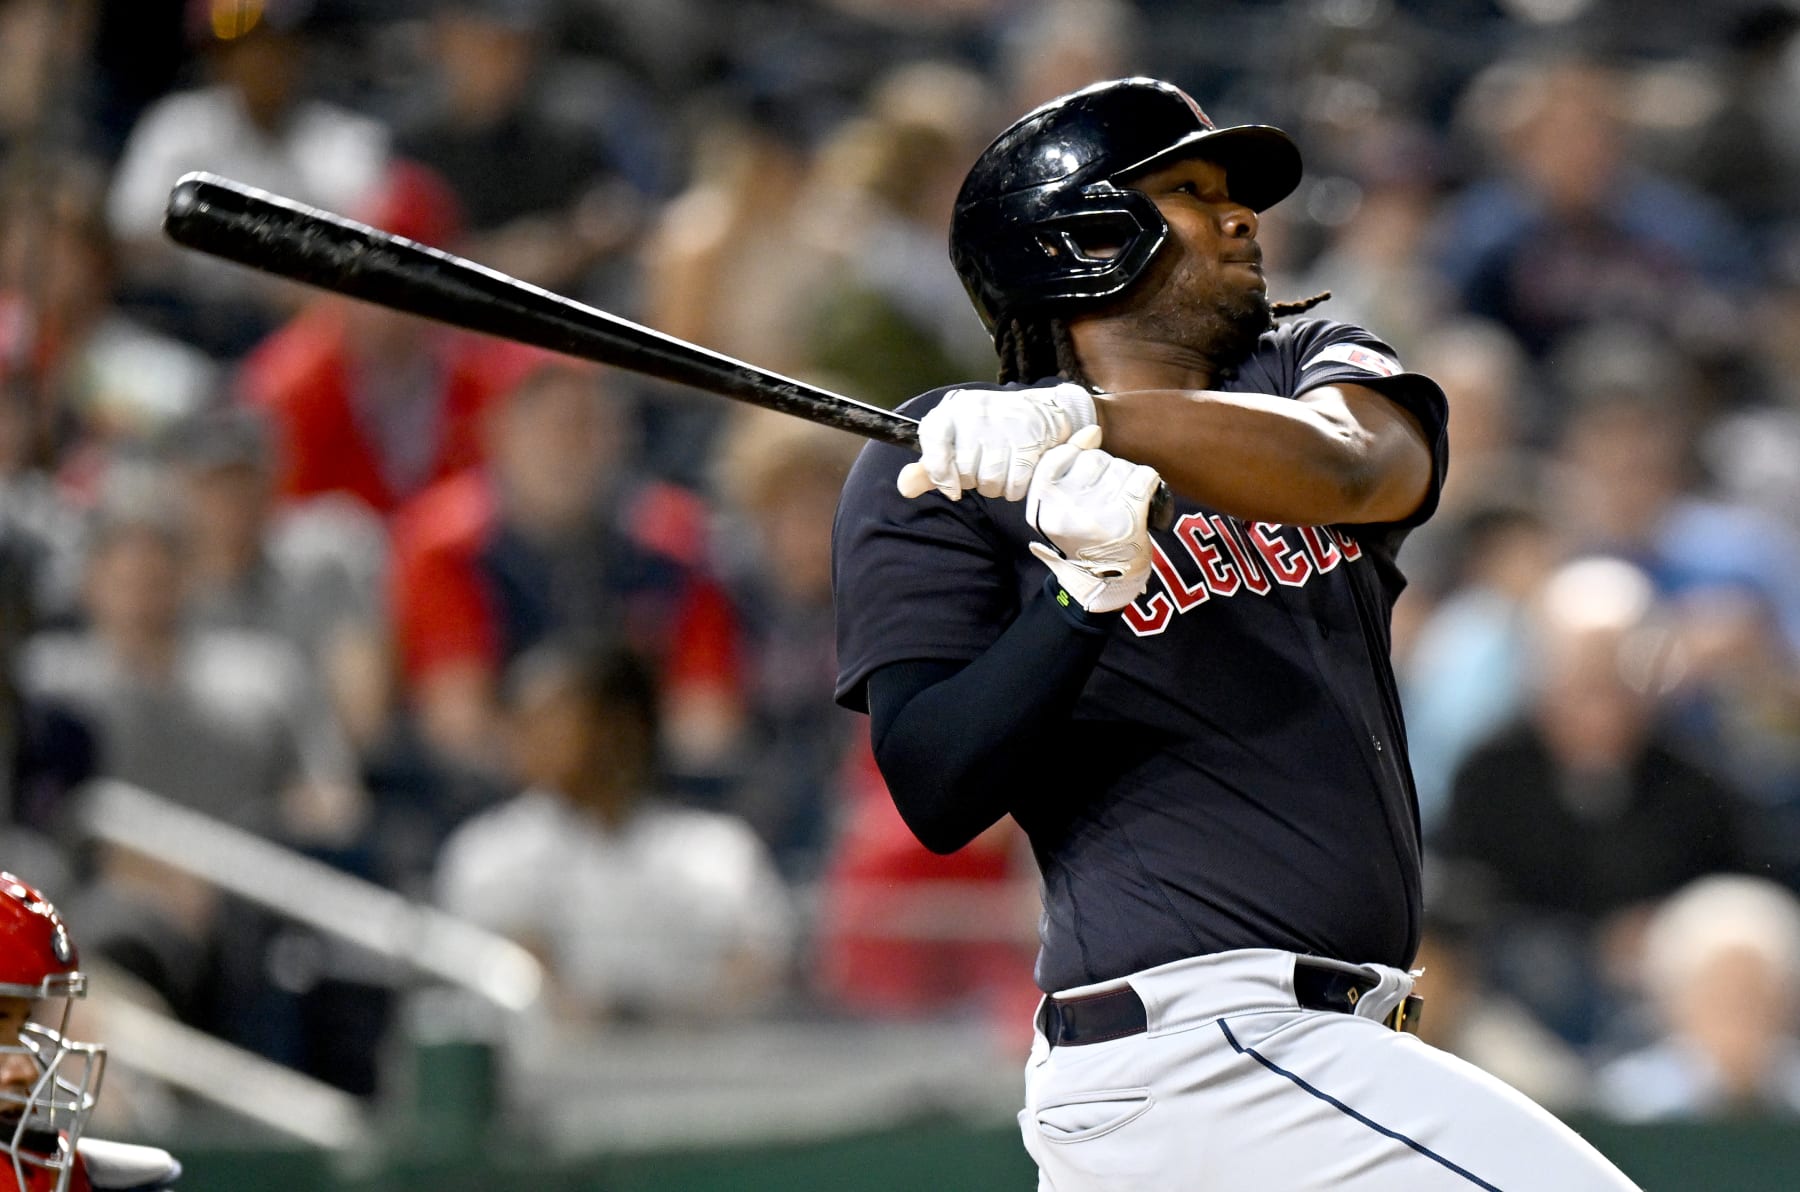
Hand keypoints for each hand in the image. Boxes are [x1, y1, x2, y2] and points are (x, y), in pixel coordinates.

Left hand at [897, 382, 1096, 502]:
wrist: (1042, 412)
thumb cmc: (990, 431)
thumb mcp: (956, 442)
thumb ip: (929, 468)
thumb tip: (905, 487)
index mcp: (951, 412)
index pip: (933, 443)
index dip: (939, 473)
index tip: (951, 487)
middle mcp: (975, 413)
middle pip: (964, 472)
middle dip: (975, 480)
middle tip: (985, 466)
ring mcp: (1003, 425)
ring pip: (990, 481)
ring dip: (996, 486)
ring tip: (1003, 468)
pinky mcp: (1029, 440)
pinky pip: (1014, 484)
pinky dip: (1015, 488)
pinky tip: (1018, 472)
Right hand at [1026, 426, 1159, 612]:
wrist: (1103, 581)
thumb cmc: (1081, 535)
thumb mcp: (1057, 507)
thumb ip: (1064, 469)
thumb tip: (1092, 430)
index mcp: (1042, 504)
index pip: (1059, 456)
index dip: (1078, 449)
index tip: (1089, 456)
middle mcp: (1065, 508)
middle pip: (1094, 459)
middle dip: (1106, 469)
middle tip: (1107, 493)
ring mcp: (1096, 514)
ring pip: (1120, 467)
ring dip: (1126, 478)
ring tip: (1121, 500)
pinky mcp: (1126, 520)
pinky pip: (1143, 478)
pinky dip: (1147, 483)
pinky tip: (1140, 498)